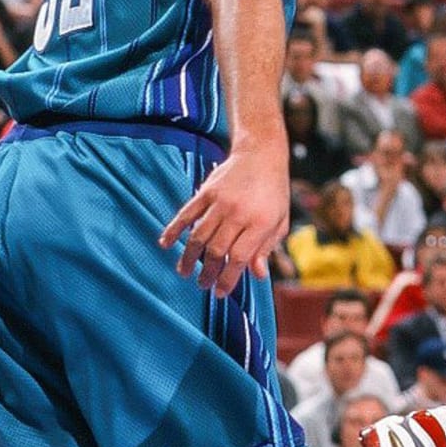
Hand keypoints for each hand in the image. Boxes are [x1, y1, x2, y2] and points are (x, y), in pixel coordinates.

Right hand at [159, 147, 290, 298]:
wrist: (262, 153)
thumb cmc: (274, 191)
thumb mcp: (280, 220)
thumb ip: (267, 247)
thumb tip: (257, 275)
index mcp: (260, 222)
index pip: (239, 258)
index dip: (227, 279)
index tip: (219, 293)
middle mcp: (239, 213)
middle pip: (217, 250)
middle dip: (207, 272)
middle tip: (202, 284)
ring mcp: (221, 201)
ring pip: (199, 236)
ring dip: (189, 257)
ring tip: (184, 272)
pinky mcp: (207, 191)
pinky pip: (187, 213)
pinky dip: (174, 229)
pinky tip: (165, 243)